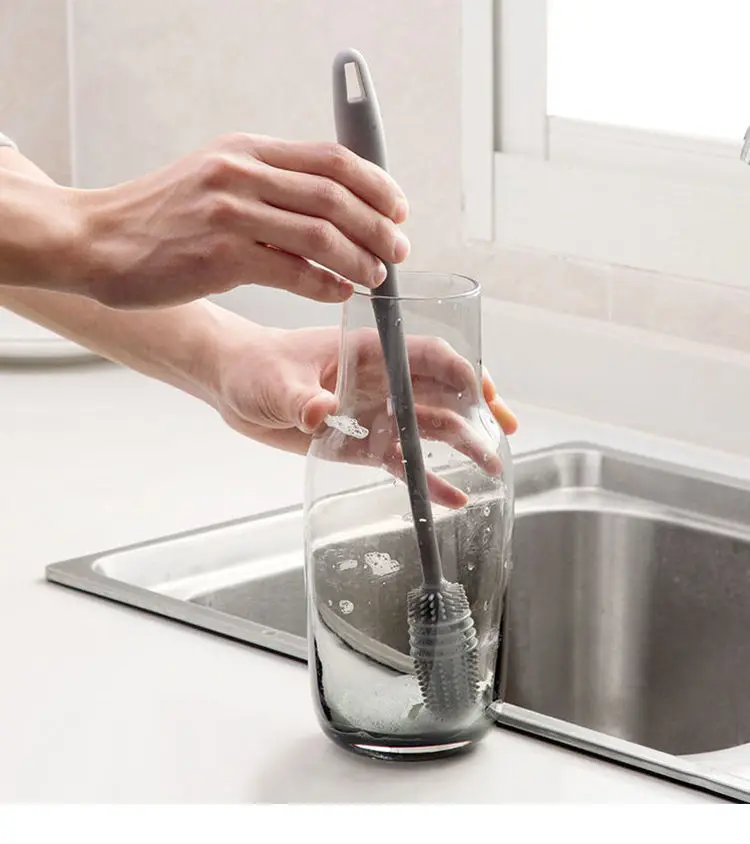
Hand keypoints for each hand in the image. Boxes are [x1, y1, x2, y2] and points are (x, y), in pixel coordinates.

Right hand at [72, 133, 409, 308]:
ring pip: (321, 233)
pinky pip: (292, 271)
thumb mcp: (216, 180)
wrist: (96, 240)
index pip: (332, 158)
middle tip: (400, 250)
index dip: (376, 184)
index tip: (399, 207)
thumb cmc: (160, 217)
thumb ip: (269, 187)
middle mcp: (242, 172)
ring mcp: (230, 212)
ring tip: (377, 277)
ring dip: (360, 258)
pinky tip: (339, 292)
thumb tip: (331, 212)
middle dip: (379, 225)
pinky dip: (325, 284)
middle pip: (336, 194)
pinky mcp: (220, 254)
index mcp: (246, 150)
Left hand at [212, 322, 517, 508]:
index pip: (426, 355)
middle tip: (502, 433)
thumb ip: (300, 398)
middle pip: (440, 392)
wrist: (233, 386)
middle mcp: (380, 381)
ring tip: (490, 469)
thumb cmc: (255, 366)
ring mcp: (375, 413)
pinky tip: (450, 496)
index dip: (460, 371)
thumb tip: (322, 413)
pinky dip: (425, 478)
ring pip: (428, 428)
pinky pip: (402, 461)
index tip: (483, 392)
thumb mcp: (276, 380)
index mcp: (367, 351)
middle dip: (476, 410)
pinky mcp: (362, 443)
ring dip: (461, 445)